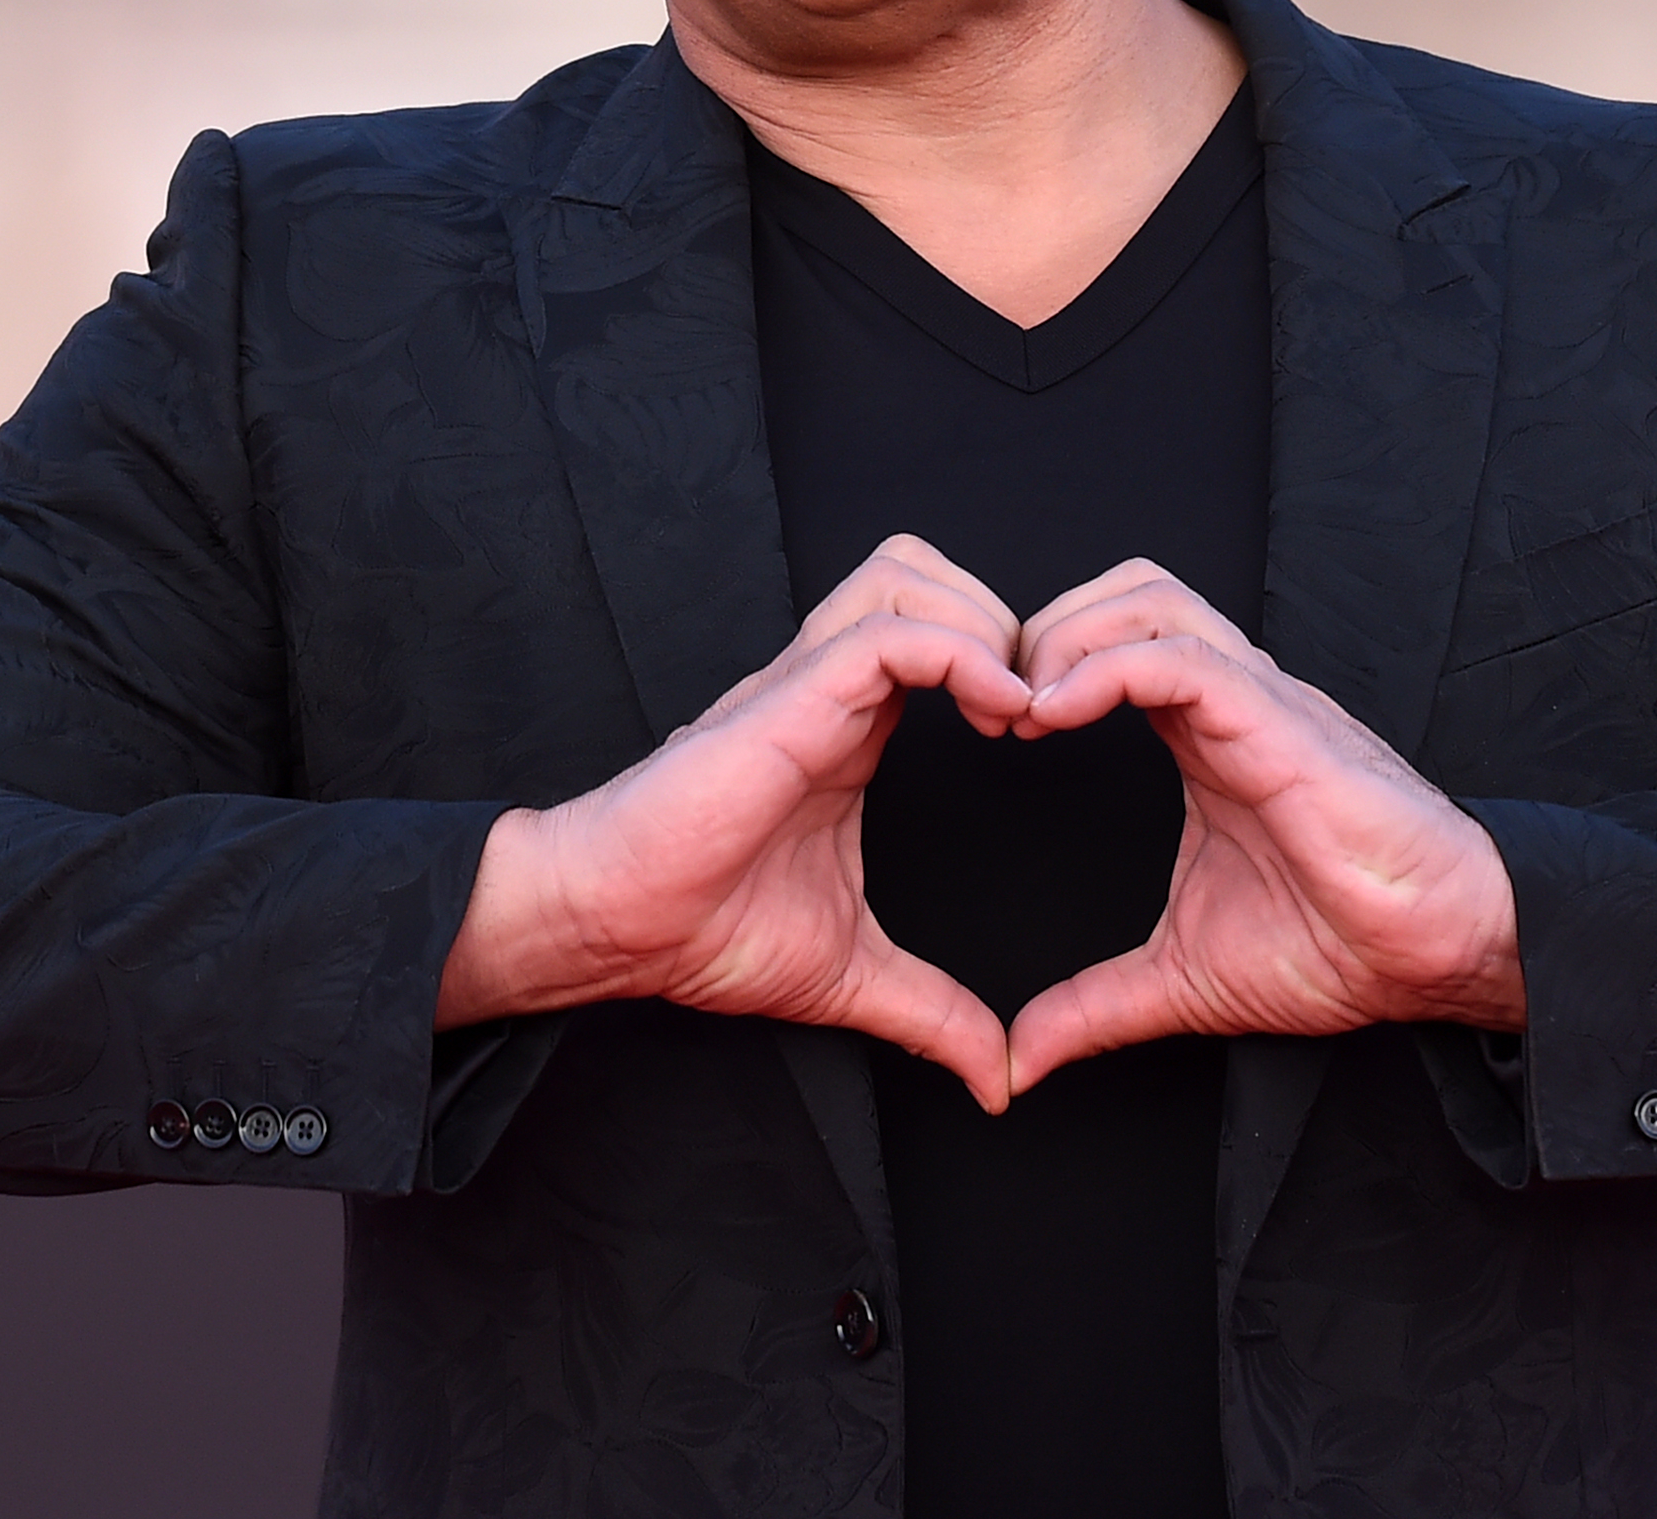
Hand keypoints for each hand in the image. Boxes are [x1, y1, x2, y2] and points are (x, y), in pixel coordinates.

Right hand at [436, 535, 1026, 1111]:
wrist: (615, 927)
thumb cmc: (703, 931)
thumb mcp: (853, 975)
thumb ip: (933, 1014)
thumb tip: (996, 1082)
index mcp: (848, 728)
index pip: (936, 633)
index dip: (1003, 663)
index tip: (1041, 738)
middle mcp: (829, 688)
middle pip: (926, 574)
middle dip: (1002, 619)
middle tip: (1035, 707)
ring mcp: (806, 684)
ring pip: (908, 575)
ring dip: (982, 623)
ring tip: (1014, 706)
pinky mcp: (790, 698)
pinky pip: (891, 632)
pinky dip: (960, 654)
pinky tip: (996, 715)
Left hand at [1002, 560, 1524, 1095]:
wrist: (1440, 953)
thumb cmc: (1342, 947)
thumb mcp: (1183, 982)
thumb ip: (1097, 1007)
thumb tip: (1025, 1061)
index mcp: (1206, 738)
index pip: (1113, 644)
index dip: (1041, 666)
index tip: (992, 730)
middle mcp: (1230, 703)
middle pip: (1126, 592)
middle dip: (1044, 627)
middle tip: (994, 704)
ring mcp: (1259, 703)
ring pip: (1152, 600)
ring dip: (1069, 635)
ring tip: (1024, 706)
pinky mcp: (1282, 724)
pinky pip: (1186, 658)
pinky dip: (1107, 667)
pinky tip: (1056, 713)